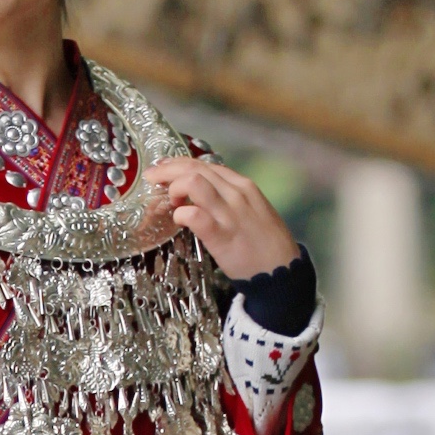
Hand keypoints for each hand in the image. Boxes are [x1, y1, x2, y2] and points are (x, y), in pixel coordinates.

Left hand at [141, 153, 300, 282]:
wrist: (282, 270)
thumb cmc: (265, 243)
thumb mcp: (251, 210)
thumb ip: (228, 198)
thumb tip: (201, 193)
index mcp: (243, 186)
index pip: (205, 165)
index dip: (178, 164)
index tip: (163, 169)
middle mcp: (236, 193)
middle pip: (195, 169)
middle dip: (167, 171)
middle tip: (152, 179)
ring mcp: (230, 213)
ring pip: (194, 183)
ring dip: (174, 188)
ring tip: (170, 202)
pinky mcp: (222, 235)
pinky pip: (194, 215)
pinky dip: (181, 213)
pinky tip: (179, 220)